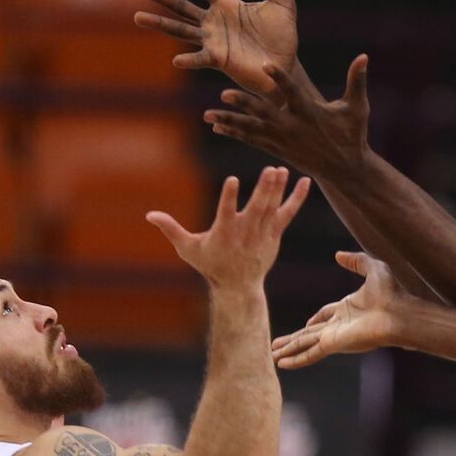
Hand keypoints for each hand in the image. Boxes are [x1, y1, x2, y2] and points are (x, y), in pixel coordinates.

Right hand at [134, 0, 298, 96]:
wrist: (284, 65)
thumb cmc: (282, 38)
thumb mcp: (284, 6)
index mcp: (226, 6)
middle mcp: (214, 22)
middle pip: (181, 5)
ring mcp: (213, 41)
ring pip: (181, 30)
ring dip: (160, 24)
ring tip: (139, 17)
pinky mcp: (218, 59)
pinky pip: (200, 58)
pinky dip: (189, 59)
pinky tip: (176, 60)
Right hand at [148, 167, 309, 288]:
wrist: (237, 286)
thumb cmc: (210, 264)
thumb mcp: (188, 249)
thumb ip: (171, 229)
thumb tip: (149, 214)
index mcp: (224, 234)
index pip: (226, 213)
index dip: (229, 198)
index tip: (233, 180)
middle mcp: (245, 233)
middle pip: (256, 209)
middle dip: (264, 190)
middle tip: (270, 170)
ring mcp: (262, 234)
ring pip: (272, 209)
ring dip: (277, 189)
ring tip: (281, 170)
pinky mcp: (274, 234)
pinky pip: (287, 214)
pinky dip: (296, 199)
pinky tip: (305, 182)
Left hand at [205, 53, 369, 176]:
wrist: (346, 168)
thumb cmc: (353, 135)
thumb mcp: (358, 108)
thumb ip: (357, 81)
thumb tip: (364, 56)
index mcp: (310, 112)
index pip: (292, 92)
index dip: (279, 78)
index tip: (265, 64)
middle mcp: (293, 126)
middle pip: (264, 112)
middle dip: (244, 104)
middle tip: (224, 94)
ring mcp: (283, 140)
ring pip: (252, 128)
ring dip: (229, 121)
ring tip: (208, 115)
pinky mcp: (278, 149)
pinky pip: (252, 140)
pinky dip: (235, 132)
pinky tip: (218, 126)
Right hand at [272, 252, 405, 367]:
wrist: (399, 313)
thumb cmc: (391, 293)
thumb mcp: (373, 268)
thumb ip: (356, 261)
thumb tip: (338, 254)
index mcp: (348, 309)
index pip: (325, 316)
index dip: (314, 319)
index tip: (305, 324)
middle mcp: (339, 325)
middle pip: (310, 333)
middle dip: (293, 339)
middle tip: (278, 345)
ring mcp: (335, 336)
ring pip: (305, 344)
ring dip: (289, 350)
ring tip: (273, 356)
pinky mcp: (334, 345)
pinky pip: (310, 352)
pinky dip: (296, 359)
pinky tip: (282, 363)